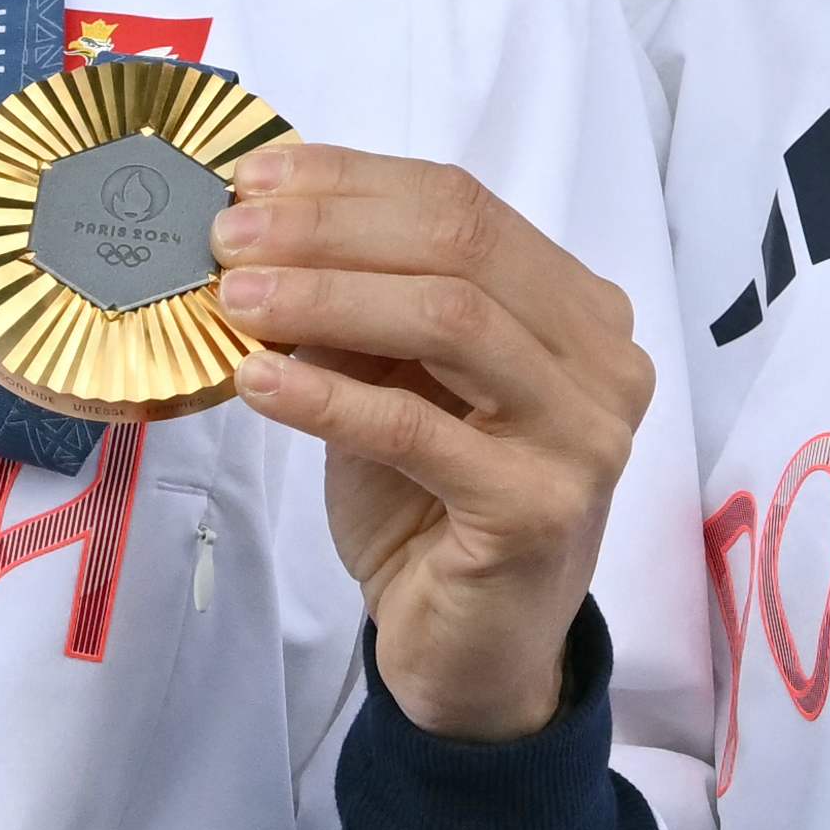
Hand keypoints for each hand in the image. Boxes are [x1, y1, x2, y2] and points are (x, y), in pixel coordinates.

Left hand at [207, 145, 649, 741]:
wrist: (471, 650)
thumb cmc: (428, 506)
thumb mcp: (392, 382)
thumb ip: (361, 307)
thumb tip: (262, 225)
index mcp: (576, 308)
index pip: (465, 205)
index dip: (354, 182)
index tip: (254, 179)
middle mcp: (602, 360)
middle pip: (460, 248)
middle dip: (329, 230)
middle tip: (227, 236)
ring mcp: (583, 435)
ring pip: (450, 320)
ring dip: (325, 296)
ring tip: (234, 299)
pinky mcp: (540, 509)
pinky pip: (417, 429)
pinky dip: (327, 395)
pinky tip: (257, 381)